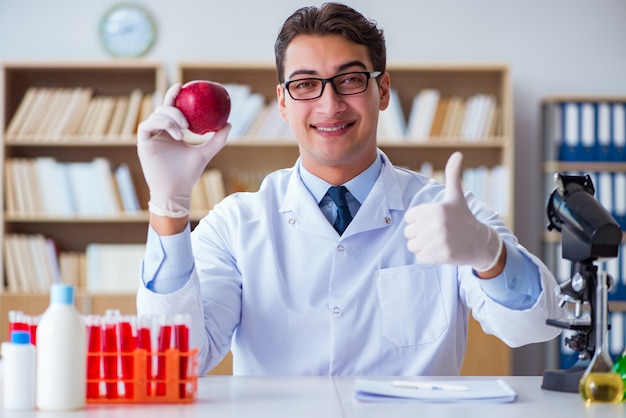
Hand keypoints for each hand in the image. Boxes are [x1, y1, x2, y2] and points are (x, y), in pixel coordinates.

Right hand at [137, 84, 230, 217]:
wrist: (177, 191)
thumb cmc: (189, 174)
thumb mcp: (206, 152)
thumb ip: (217, 139)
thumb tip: (228, 124)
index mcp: (171, 132)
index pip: (170, 109)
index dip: (173, 95)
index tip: (182, 86)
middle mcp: (159, 133)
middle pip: (162, 109)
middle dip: (173, 108)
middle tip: (187, 121)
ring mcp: (150, 138)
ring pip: (155, 116)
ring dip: (170, 119)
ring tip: (183, 131)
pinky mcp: (143, 144)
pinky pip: (147, 126)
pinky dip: (162, 125)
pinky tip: (176, 135)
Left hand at [404, 152, 501, 271]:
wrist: (481, 243)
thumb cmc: (465, 218)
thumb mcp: (456, 196)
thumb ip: (453, 174)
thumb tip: (458, 153)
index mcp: (435, 209)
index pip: (409, 218)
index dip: (419, 220)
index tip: (434, 221)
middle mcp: (436, 225)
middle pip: (408, 233)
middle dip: (420, 234)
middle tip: (437, 233)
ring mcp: (438, 241)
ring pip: (412, 246)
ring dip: (423, 246)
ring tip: (438, 242)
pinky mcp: (440, 256)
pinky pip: (420, 258)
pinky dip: (428, 257)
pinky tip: (441, 251)